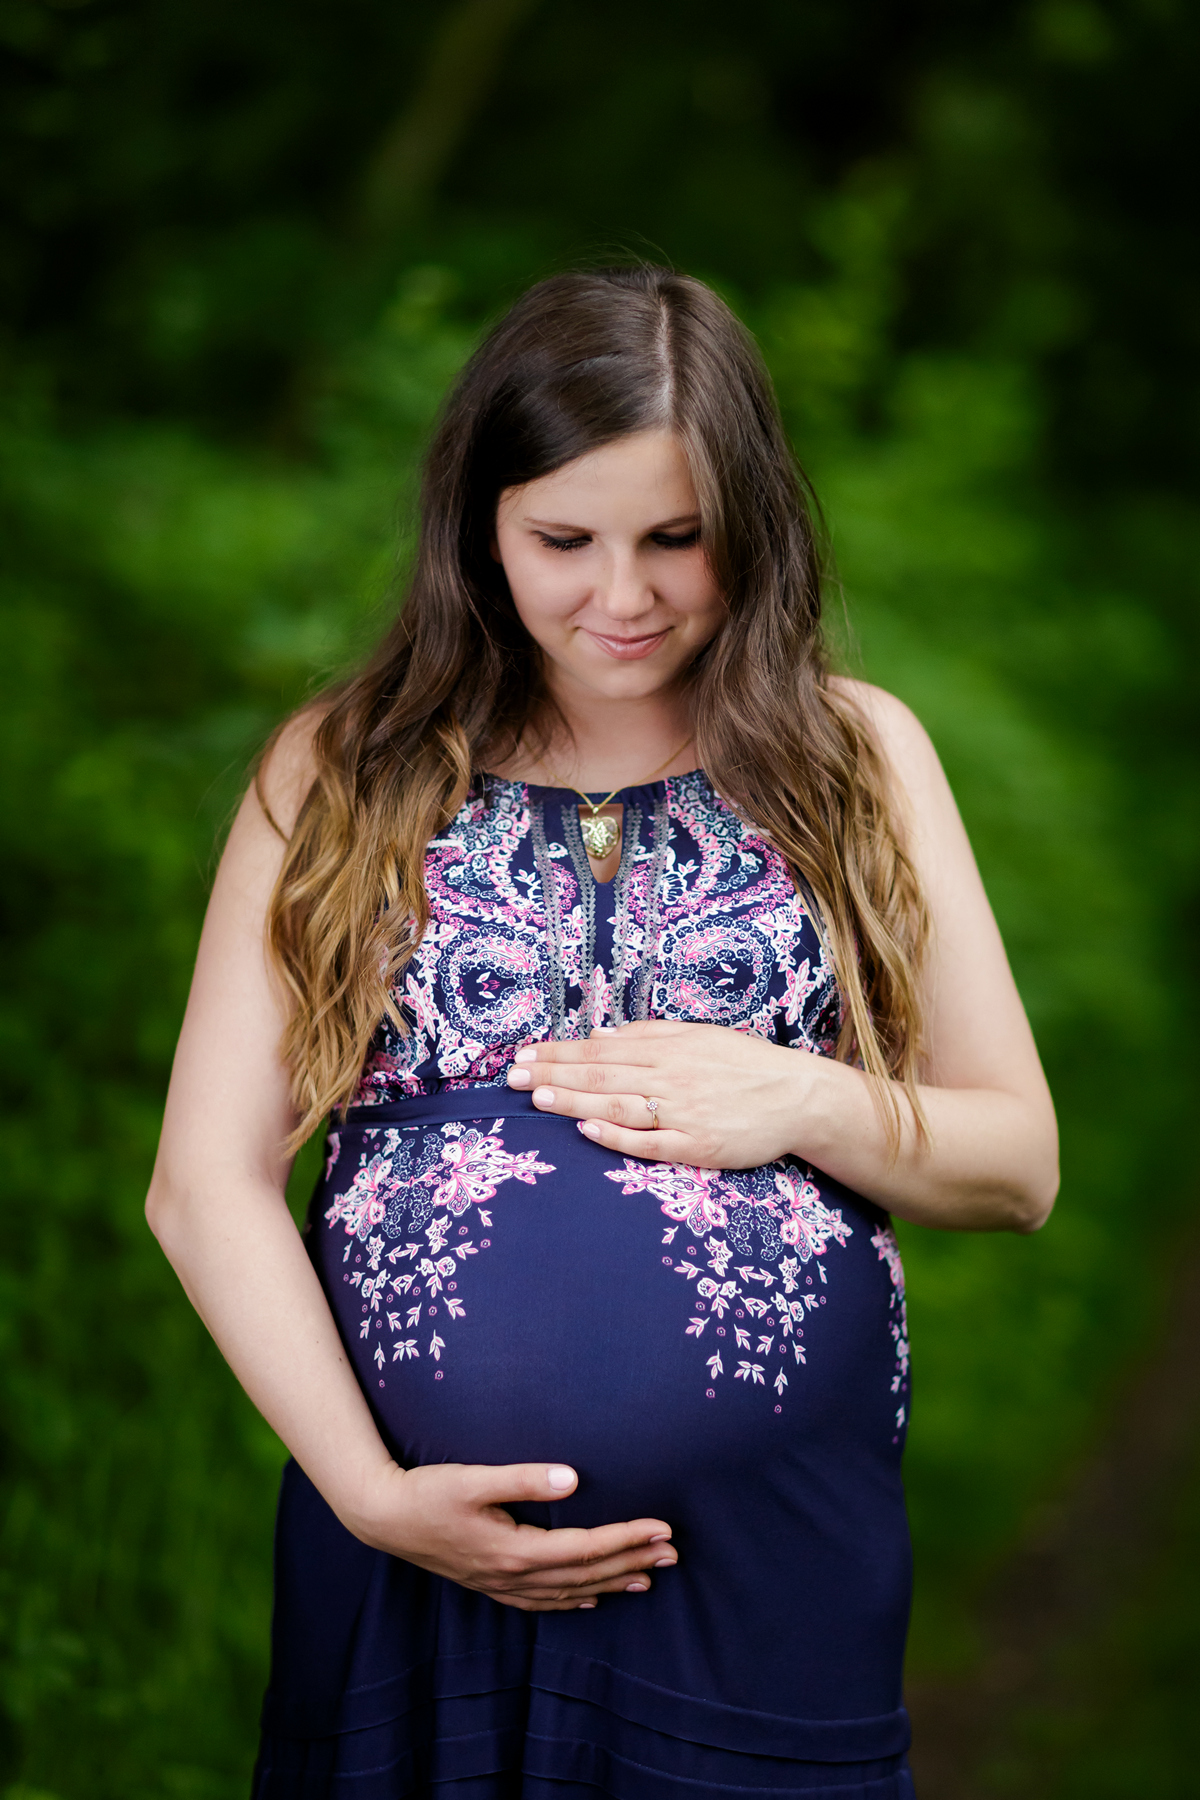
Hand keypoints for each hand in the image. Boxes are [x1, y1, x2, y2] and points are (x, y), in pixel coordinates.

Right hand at [343, 1460, 676, 1610]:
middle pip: (585, 1575)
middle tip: (673, 1553)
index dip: (626, 1538)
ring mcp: (501, 1585)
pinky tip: (590, 1600)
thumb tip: (573, 1479)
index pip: (585, 1548)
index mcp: (514, 1551)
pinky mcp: (489, 1583)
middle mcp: (512, 1576)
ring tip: (647, 1578)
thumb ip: (523, 1478)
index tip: (663, 1528)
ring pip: (568, 1593)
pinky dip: (572, 1602)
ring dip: (610, 1584)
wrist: (381, 1517)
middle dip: (631, 1562)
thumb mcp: (472, 1478)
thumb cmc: (426, 1491)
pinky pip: (542, 1602)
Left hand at [506, 1019, 820, 1168]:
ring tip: (538, 1098)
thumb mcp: (698, 1036)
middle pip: (602, 1075)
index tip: (525, 1054)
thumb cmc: (746, 1065)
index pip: (602, 1049)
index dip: (560, 1052)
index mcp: (669, 1048)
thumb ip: (650, 1034)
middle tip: (512, 1076)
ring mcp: (684, 1112)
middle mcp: (671, 1076)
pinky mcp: (698, 1145)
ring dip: (575, 1101)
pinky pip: (650, 1142)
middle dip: (554, 1074)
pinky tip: (587, 1130)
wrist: (799, 1096)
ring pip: (619, 1105)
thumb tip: (601, 1034)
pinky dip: (617, 1136)